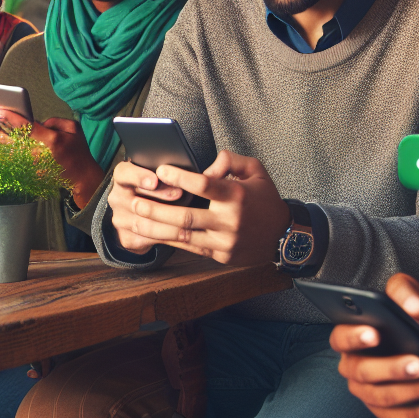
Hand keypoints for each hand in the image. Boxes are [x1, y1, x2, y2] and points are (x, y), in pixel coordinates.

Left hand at [0, 109, 104, 208]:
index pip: (26, 127)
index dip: (10, 118)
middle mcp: (38, 154)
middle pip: (9, 141)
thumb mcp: (73, 128)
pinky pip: (9, 160)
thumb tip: (34, 121)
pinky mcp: (28, 171)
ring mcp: (31, 165)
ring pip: (5, 152)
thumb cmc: (78, 151)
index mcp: (51, 141)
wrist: (81, 177)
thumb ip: (53, 121)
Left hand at [107, 150, 289, 265]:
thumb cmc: (265, 198)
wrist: (283, 236)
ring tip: (135, 220)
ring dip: (156, 228)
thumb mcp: (255, 170)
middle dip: (157, 210)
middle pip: (186, 216)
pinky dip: (169, 241)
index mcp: (236, 196)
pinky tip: (152, 234)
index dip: (180, 177)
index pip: (203, 185)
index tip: (161, 169)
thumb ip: (229, 160)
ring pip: (184, 236)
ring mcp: (224, 242)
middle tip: (135, 201)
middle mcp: (229, 221)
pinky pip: (190, 248)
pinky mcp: (221, 256)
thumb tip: (205, 168)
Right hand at [331, 273, 418, 417]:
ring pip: (390, 398)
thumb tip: (417, 308)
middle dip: (394, 369)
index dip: (355, 337)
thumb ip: (406, 291)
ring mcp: (371, 395)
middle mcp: (354, 368)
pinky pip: (414, 416)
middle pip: (365, 373)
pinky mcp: (393, 414)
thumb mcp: (410, 295)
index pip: (341, 338)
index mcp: (349, 335)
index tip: (375, 333)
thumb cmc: (417, 320)